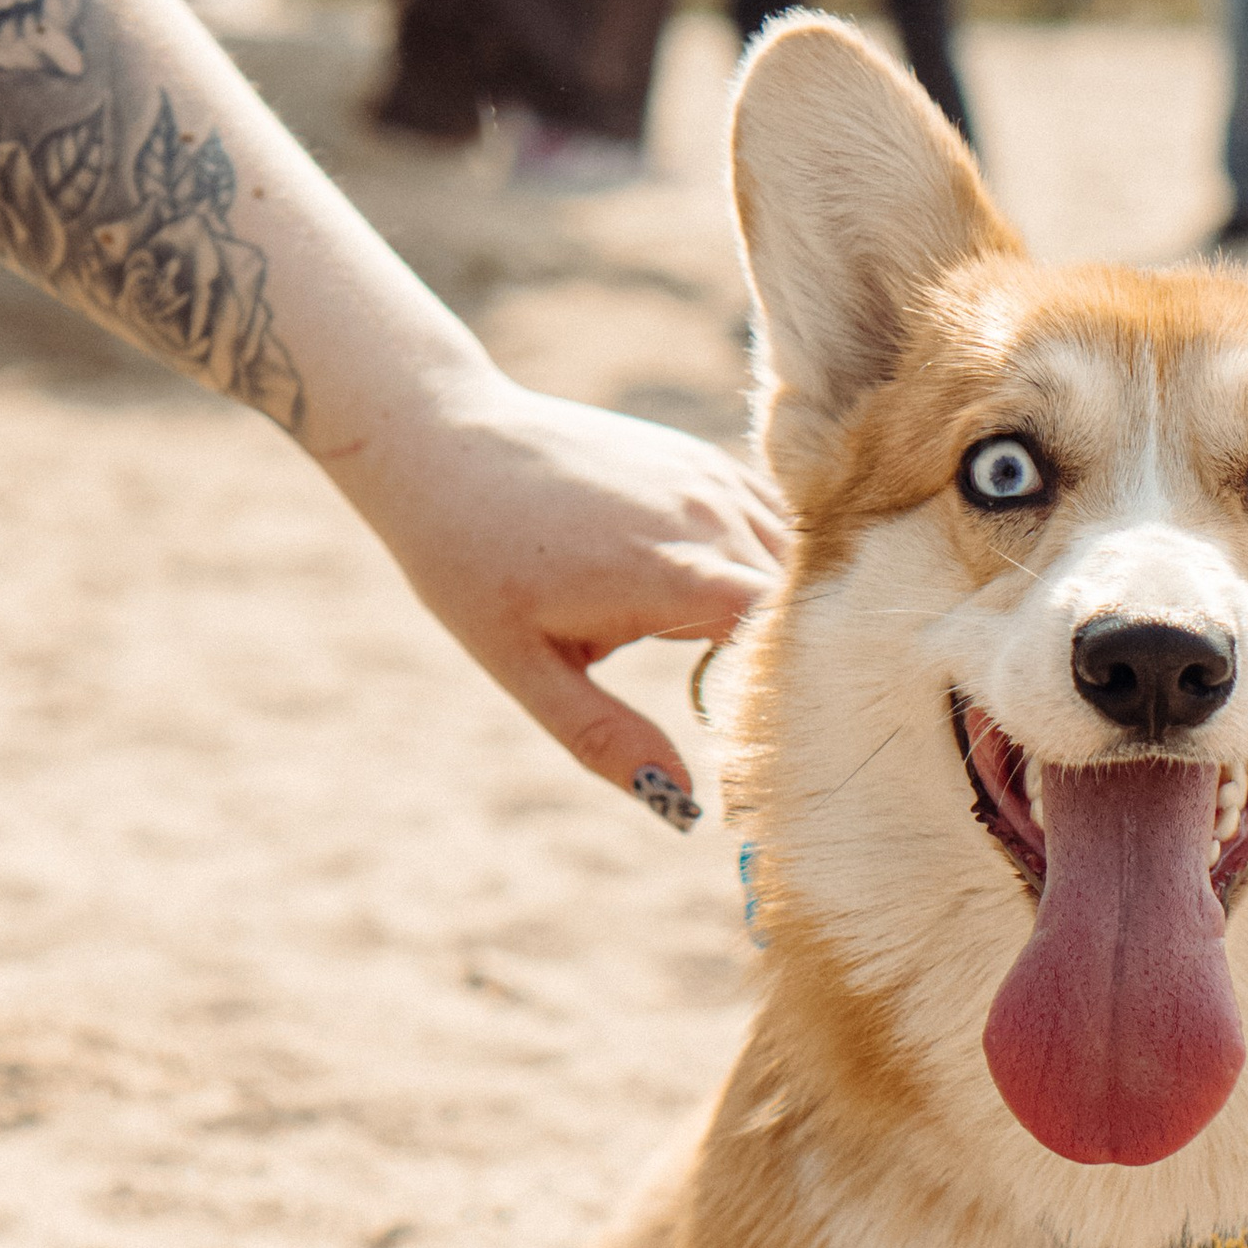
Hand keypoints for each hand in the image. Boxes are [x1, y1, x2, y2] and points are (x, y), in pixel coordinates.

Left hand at [327, 372, 789, 814]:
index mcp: (666, 571)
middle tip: (768, 717)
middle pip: (804, 602)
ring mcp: (709, 479)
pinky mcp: (703, 461)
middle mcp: (705, 515)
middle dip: (800, 657)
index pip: (787, 629)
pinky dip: (767, 567)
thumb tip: (683, 804)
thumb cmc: (471, 561)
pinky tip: (719, 598)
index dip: (803, 683)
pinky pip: (771, 523)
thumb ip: (605, 737)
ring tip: (734, 660)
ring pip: (798, 560)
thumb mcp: (525, 667)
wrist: (443, 443)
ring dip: (786, 609)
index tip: (790, 736)